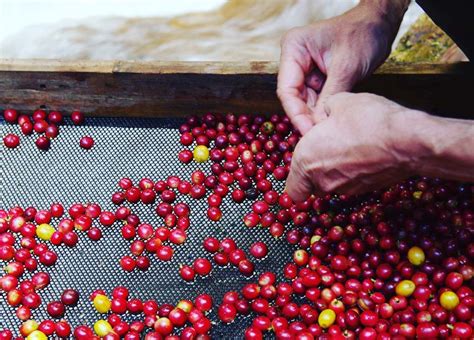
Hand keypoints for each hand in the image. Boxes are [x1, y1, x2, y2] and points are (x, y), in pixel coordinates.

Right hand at [277, 1, 403, 134]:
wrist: (381, 25)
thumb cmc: (363, 34)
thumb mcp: (346, 67)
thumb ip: (330, 96)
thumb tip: (319, 126)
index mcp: (294, 49)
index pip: (287, 89)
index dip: (296, 114)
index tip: (308, 133)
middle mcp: (295, 60)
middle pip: (294, 98)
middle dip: (306, 118)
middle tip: (317, 139)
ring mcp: (306, 69)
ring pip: (305, 102)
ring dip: (315, 117)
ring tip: (325, 135)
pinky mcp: (318, 77)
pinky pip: (316, 100)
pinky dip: (323, 112)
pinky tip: (330, 125)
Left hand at [285, 92, 424, 200]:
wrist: (407, 140)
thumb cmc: (368, 120)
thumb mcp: (340, 102)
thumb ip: (325, 110)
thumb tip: (328, 111)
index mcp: (307, 162)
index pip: (292, 189)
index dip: (297, 176)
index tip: (304, 160)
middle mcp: (323, 181)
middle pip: (312, 187)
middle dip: (315, 173)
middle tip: (325, 151)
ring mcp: (346, 189)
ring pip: (332, 185)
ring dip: (335, 171)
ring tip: (349, 146)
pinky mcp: (366, 189)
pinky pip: (352, 183)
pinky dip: (354, 172)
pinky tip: (366, 152)